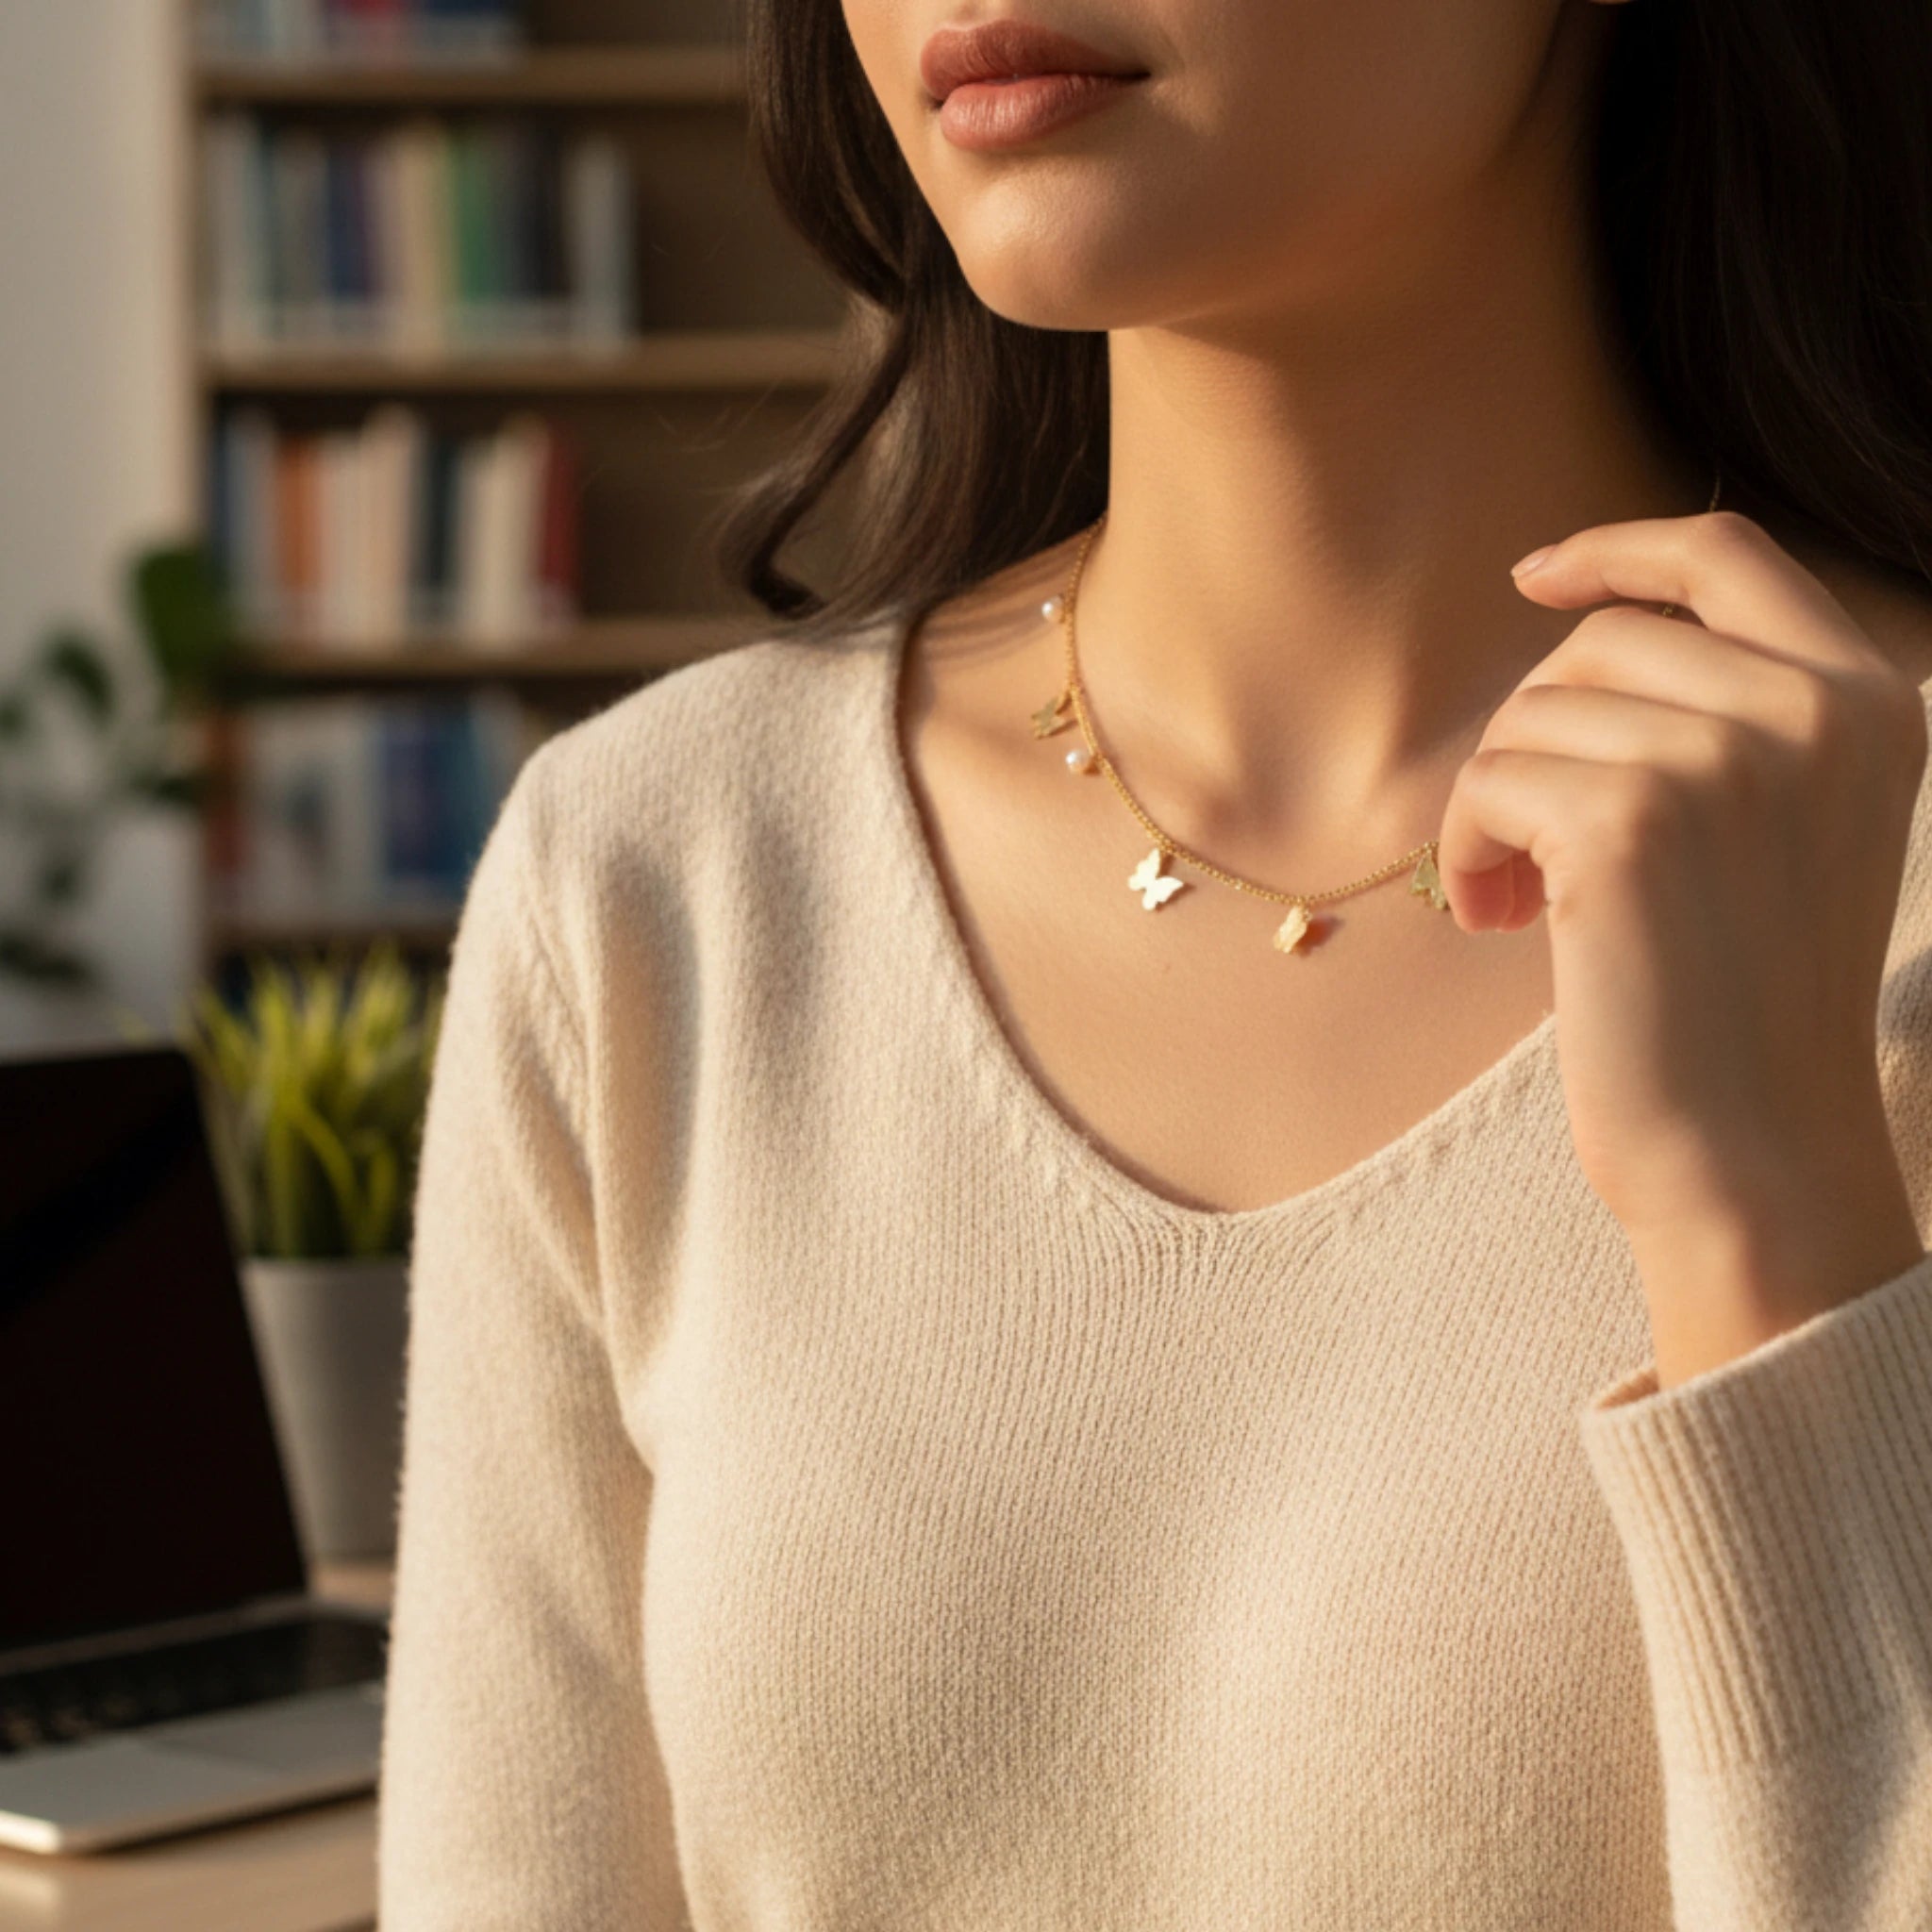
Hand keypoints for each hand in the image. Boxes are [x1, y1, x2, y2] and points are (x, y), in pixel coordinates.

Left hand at [1436, 509, 1930, 1383]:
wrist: (1753, 1150)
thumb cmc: (1740, 1008)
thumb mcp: (1779, 833)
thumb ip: (1727, 722)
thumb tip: (1578, 628)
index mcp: (1870, 702)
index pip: (1729, 554)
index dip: (1621, 550)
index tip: (1536, 576)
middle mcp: (1813, 712)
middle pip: (1600, 645)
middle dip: (1536, 735)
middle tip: (1525, 847)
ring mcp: (1725, 760)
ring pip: (1530, 717)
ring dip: (1495, 808)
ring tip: (1518, 903)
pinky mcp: (1628, 823)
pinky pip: (1486, 783)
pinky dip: (1465, 851)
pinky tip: (1497, 920)